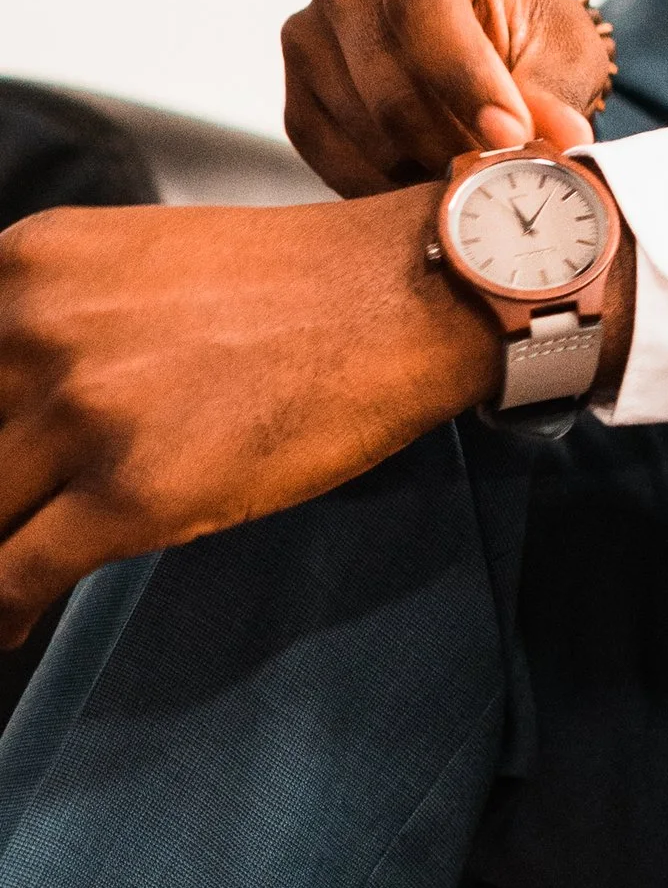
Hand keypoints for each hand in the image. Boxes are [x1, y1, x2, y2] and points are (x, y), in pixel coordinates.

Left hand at [0, 190, 499, 641]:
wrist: (406, 299)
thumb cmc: (289, 286)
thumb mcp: (125, 265)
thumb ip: (44, 323)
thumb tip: (5, 407)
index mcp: (26, 266)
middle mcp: (36, 328)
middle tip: (18, 508)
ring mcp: (83, 411)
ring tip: (9, 571)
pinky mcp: (132, 493)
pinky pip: (13, 576)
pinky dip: (2, 611)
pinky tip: (11, 623)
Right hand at [283, 0, 610, 197]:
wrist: (483, 45)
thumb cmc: (526, 32)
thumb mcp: (561, 52)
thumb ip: (553, 94)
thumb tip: (564, 142)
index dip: (466, 75)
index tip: (512, 133)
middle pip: (386, 71)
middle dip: (451, 137)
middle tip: (501, 173)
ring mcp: (309, 26)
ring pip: (359, 119)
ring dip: (423, 164)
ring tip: (475, 175)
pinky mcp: (296, 86)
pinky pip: (326, 149)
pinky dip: (381, 182)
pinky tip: (427, 180)